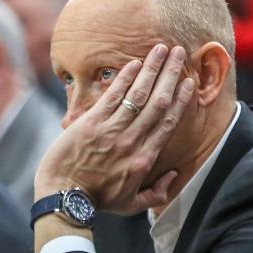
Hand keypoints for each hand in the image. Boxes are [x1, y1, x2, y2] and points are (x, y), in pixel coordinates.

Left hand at [33, 43, 193, 214]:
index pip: (168, 122)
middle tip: (180, 53)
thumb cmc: (96, 201)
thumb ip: (155, 194)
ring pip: (139, 94)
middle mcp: (133, 141)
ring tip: (162, 48)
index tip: (188, 82)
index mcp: (145, 158)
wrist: (64, 197)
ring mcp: (112, 130)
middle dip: (171, 75)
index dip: (180, 100)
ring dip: (152, 68)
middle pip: (158, 102)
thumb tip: (172, 175)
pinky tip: (135, 62)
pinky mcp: (92, 123)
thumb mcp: (130, 204)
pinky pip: (113, 96)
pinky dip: (125, 78)